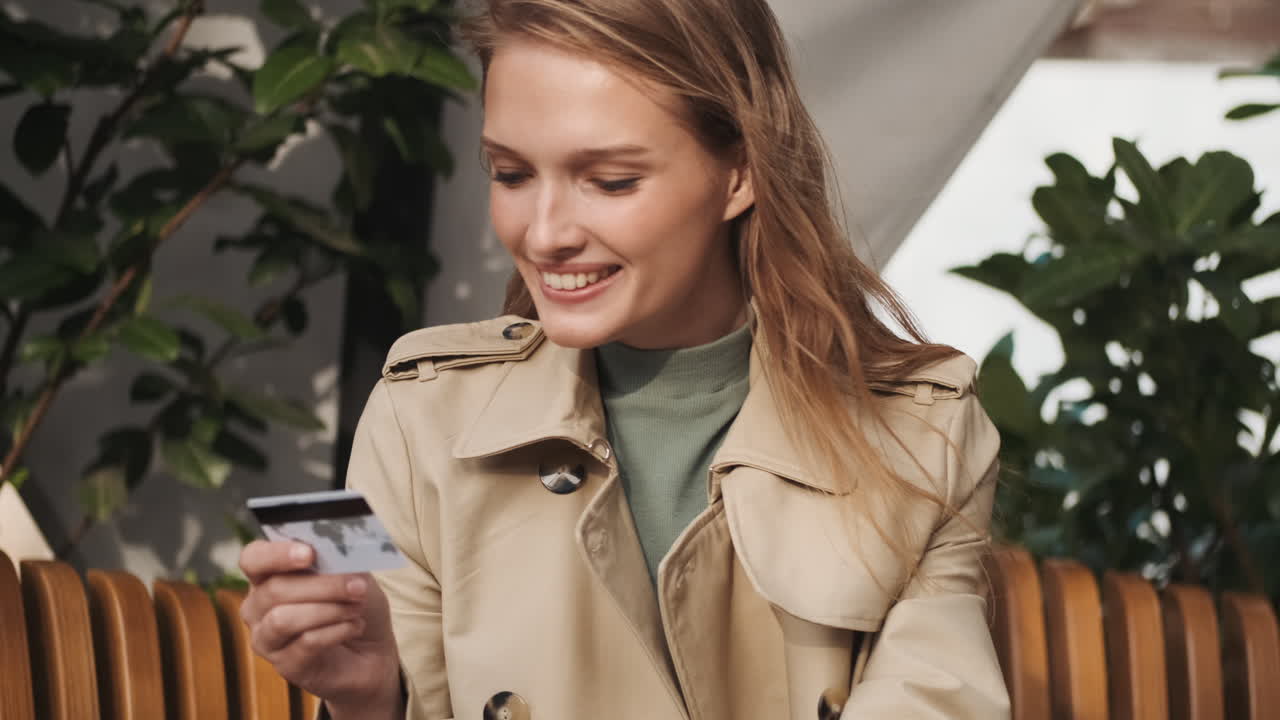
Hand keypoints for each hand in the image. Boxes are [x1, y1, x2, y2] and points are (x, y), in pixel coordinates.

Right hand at [239, 541, 402, 713]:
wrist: (373, 651)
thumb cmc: (356, 605)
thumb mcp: (354, 574)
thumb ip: (340, 560)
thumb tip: (335, 551)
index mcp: (269, 575)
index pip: (253, 558)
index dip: (277, 554)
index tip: (309, 554)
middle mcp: (258, 607)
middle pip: (275, 589)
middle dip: (323, 585)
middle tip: (358, 586)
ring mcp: (266, 639)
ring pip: (283, 620)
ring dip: (329, 610)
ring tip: (357, 608)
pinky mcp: (284, 666)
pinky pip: (306, 643)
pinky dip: (337, 631)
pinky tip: (355, 626)